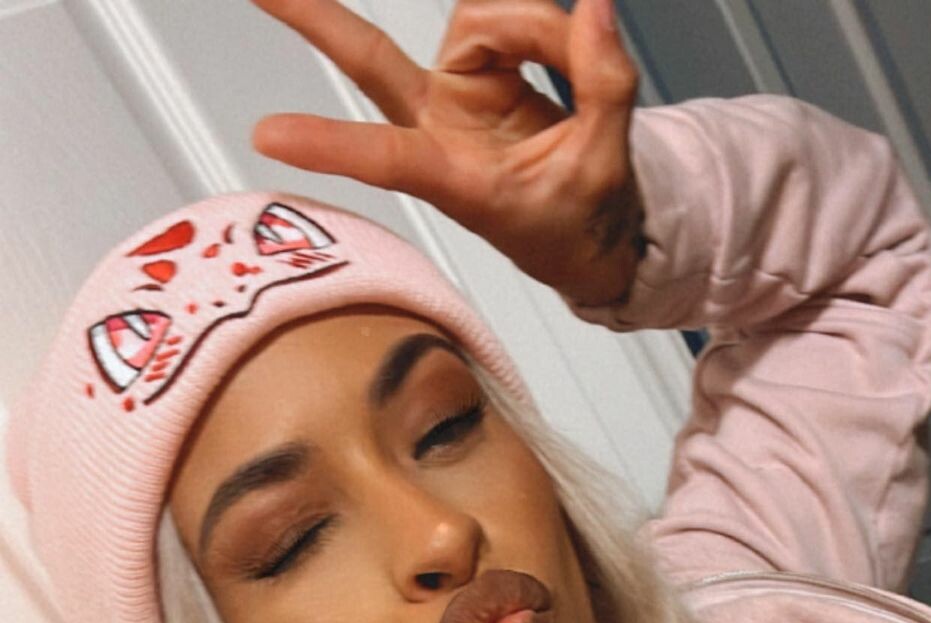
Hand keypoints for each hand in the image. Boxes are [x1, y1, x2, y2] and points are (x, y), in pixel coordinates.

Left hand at [247, 0, 646, 307]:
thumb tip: (596, 7)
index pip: (389, 159)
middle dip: (313, 18)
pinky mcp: (477, 70)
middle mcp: (443, 128)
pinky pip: (505, 15)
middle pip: (370, 60)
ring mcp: (455, 95)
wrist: (589, 235)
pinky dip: (544, 24)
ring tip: (581, 57)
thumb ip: (604, 85)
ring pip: (478, 18)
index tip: (268, 136)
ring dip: (537, 27)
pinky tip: (569, 40)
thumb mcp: (605, 166)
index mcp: (459, 180)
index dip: (331, 145)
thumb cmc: (578, 222)